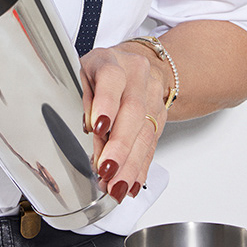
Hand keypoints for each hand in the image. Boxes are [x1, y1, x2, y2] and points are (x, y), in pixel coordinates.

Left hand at [79, 42, 170, 202]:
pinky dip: (140, 166)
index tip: (98, 129)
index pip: (111, 78)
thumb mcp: (84, 76)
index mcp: (111, 60)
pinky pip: (153, 143)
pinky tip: (131, 182)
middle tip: (107, 170)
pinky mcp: (161, 115)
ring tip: (116, 186)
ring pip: (146, 131)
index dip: (106, 104)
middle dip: (120, 146)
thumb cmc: (101, 71)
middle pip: (133, 112)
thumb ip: (86, 102)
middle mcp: (136, 76)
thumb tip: (92, 133)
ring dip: (130, 164)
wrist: (135, 64)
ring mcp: (153, 95)